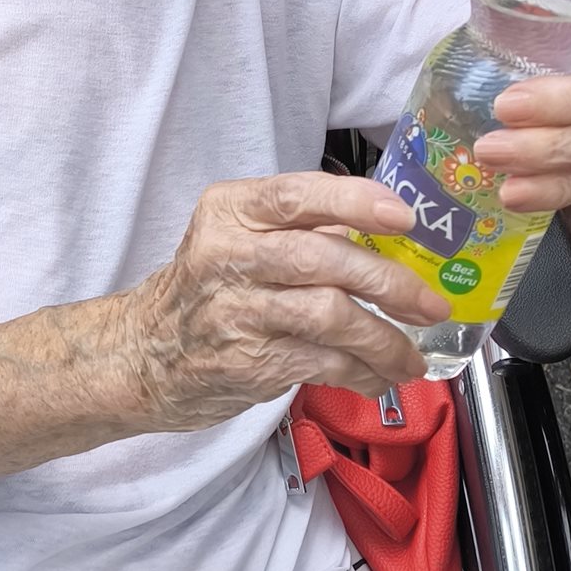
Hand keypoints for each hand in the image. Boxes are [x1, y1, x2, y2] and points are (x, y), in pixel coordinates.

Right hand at [122, 173, 450, 430]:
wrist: (141, 353)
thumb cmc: (205, 289)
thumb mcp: (236, 236)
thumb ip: (302, 229)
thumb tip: (388, 236)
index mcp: (230, 211)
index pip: (295, 195)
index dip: (353, 203)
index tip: (402, 217)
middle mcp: (228, 256)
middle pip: (321, 260)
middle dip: (388, 282)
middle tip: (429, 301)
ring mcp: (236, 312)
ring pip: (329, 318)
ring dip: (384, 339)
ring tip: (411, 354)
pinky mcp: (247, 362)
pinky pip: (322, 364)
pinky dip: (361, 372)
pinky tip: (379, 375)